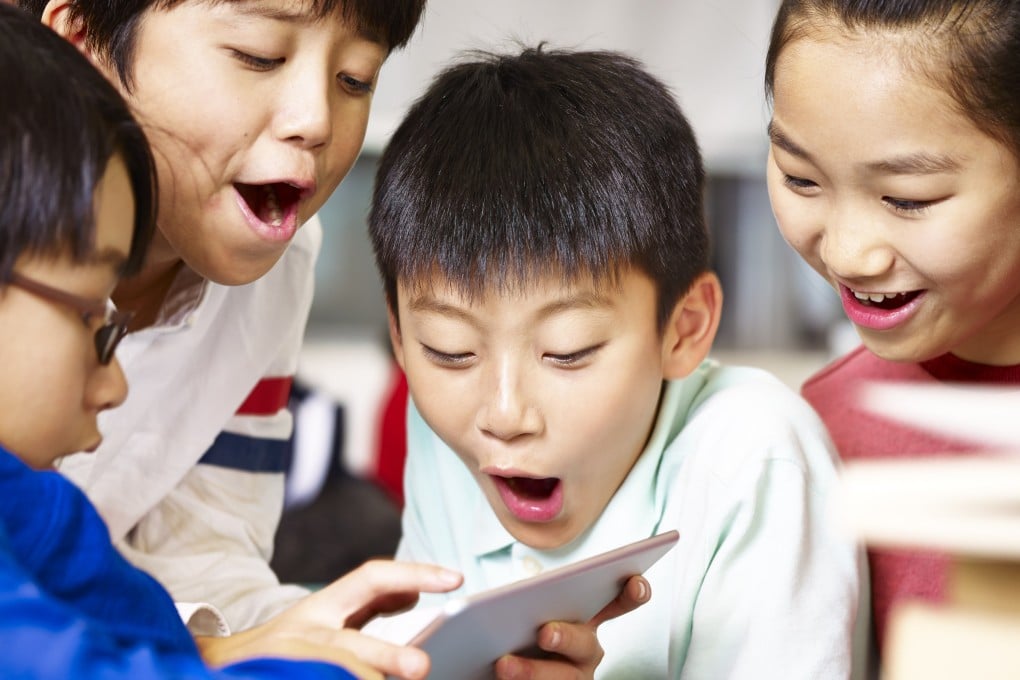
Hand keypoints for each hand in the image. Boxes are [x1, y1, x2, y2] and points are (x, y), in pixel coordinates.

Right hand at [196, 559, 462, 679]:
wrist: (209, 668)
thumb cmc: (285, 647)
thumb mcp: (326, 617)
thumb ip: (367, 606)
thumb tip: (415, 591)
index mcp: (323, 607)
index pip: (372, 577)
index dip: (414, 572)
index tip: (455, 577)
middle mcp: (304, 631)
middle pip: (348, 644)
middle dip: (386, 657)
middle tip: (421, 667)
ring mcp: (290, 661)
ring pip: (333, 671)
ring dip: (364, 679)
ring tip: (404, 679)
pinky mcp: (276, 678)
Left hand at [492, 574, 649, 678]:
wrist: (494, 672)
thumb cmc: (512, 636)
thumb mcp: (520, 613)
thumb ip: (524, 601)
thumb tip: (503, 595)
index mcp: (584, 622)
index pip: (617, 603)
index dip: (631, 592)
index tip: (634, 581)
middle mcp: (586, 653)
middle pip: (585, 644)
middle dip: (566, 636)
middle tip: (544, 631)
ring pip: (564, 679)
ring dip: (535, 672)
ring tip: (504, 665)